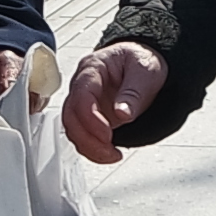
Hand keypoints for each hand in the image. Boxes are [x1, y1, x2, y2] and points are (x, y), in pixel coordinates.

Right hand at [63, 41, 165, 164]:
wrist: (144, 63)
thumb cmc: (142, 60)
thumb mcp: (146, 71)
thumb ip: (133, 93)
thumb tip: (122, 114)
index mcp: (93, 68)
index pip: (81, 95)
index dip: (91, 119)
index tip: (107, 135)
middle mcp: (83, 85)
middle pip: (70, 115)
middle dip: (87, 138)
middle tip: (109, 151)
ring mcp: (84, 102)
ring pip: (72, 128)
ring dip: (88, 147)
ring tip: (112, 155)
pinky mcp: (89, 117)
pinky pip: (82, 135)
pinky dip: (92, 148)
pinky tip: (107, 153)